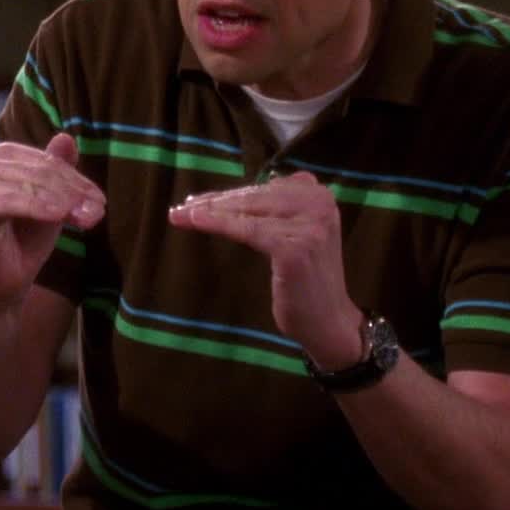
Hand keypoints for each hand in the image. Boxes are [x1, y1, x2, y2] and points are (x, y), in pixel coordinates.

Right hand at [0, 133, 104, 308]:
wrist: (1, 284)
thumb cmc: (24, 240)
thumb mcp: (51, 203)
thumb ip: (58, 171)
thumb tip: (67, 137)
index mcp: (4, 157)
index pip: (49, 161)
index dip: (77, 181)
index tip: (100, 202)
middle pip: (42, 171)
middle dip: (74, 192)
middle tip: (97, 211)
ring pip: (30, 183)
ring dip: (62, 200)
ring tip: (85, 218)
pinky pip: (11, 201)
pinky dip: (37, 206)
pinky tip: (59, 215)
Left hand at [167, 172, 361, 367]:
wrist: (328, 321)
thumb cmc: (306, 280)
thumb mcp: (296, 234)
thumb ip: (277, 210)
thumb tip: (234, 195)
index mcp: (320, 194)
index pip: (265, 188)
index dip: (230, 194)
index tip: (199, 199)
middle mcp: (319, 202)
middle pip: (255, 197)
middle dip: (216, 202)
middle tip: (183, 206)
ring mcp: (309, 224)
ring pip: (247, 212)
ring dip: (209, 212)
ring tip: (180, 214)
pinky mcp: (294, 246)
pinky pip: (247, 230)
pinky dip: (219, 224)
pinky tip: (195, 221)